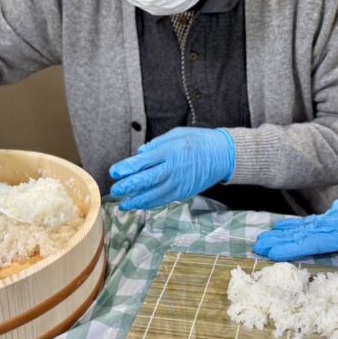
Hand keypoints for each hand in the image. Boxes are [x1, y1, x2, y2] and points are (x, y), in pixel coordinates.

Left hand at [109, 127, 234, 210]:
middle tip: (114, 190)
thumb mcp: (176, 134)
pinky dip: (151, 203)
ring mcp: (179, 182)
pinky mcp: (184, 192)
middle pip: (145, 180)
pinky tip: (141, 204)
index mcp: (169, 151)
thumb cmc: (198, 140)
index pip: (142, 162)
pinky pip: (164, 199)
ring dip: (137, 200)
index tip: (114, 172)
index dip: (126, 168)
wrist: (223, 154)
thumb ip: (156, 145)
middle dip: (127, 187)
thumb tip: (139, 154)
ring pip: (154, 195)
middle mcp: (172, 168)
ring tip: (124, 204)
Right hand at [252, 172, 337, 281]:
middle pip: (302, 233)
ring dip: (285, 234)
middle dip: (279, 241)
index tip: (271, 253)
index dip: (291, 249)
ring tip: (265, 239)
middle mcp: (336, 222)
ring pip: (305, 227)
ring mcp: (336, 216)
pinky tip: (290, 230)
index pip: (313, 242)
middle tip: (256, 248)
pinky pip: (313, 222)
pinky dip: (298, 227)